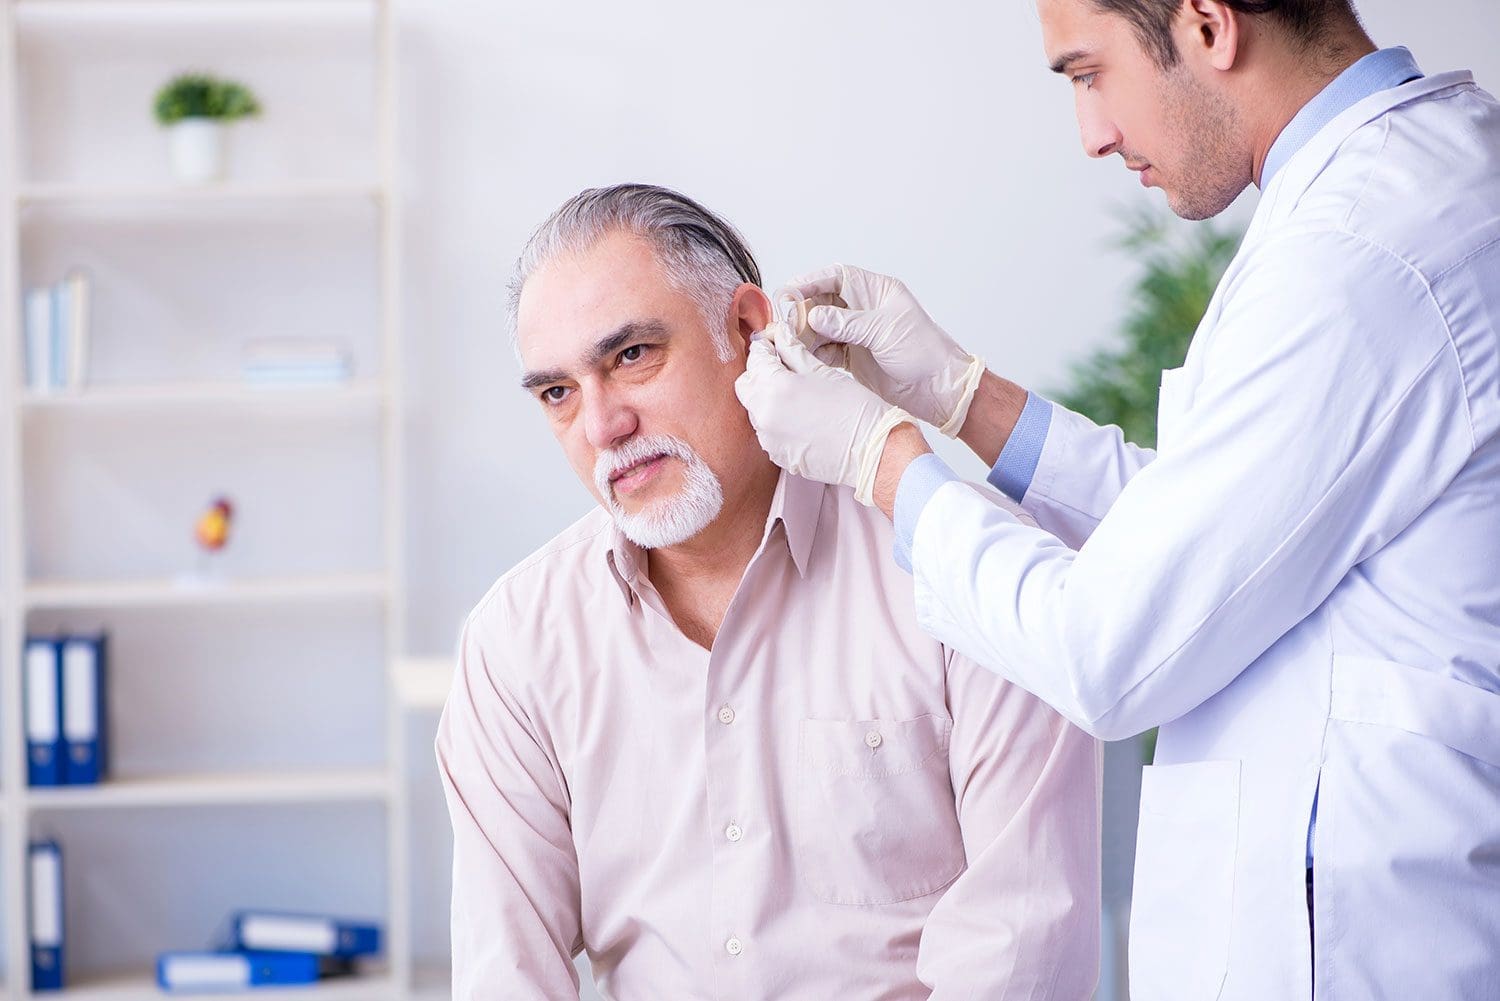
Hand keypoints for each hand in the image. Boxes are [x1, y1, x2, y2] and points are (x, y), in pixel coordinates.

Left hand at [735, 322, 917, 504]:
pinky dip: (776, 421)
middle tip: (781, 369)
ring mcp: (769, 439)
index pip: (755, 359)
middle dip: (758, 374)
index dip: (764, 348)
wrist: (873, 451)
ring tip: (795, 396)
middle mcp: (765, 415)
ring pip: (754, 410)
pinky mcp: (777, 456)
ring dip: (766, 398)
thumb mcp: (822, 371)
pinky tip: (799, 419)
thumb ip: (793, 351)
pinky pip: (767, 432)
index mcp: (775, 388)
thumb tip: (779, 335)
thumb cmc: (855, 408)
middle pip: (745, 385)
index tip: (773, 346)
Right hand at [782, 264, 984, 435]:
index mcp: (877, 292)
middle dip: (804, 310)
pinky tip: (807, 357)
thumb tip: (814, 316)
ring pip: (822, 327)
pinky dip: (815, 353)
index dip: (813, 281)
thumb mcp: (884, 331)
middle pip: (825, 301)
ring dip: (807, 334)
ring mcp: (859, 333)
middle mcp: (865, 309)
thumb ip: (848, 323)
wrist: (937, 388)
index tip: (791, 291)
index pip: (838, 277)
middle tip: (788, 322)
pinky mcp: (854, 356)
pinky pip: (827, 349)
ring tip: (793, 342)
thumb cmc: (924, 352)